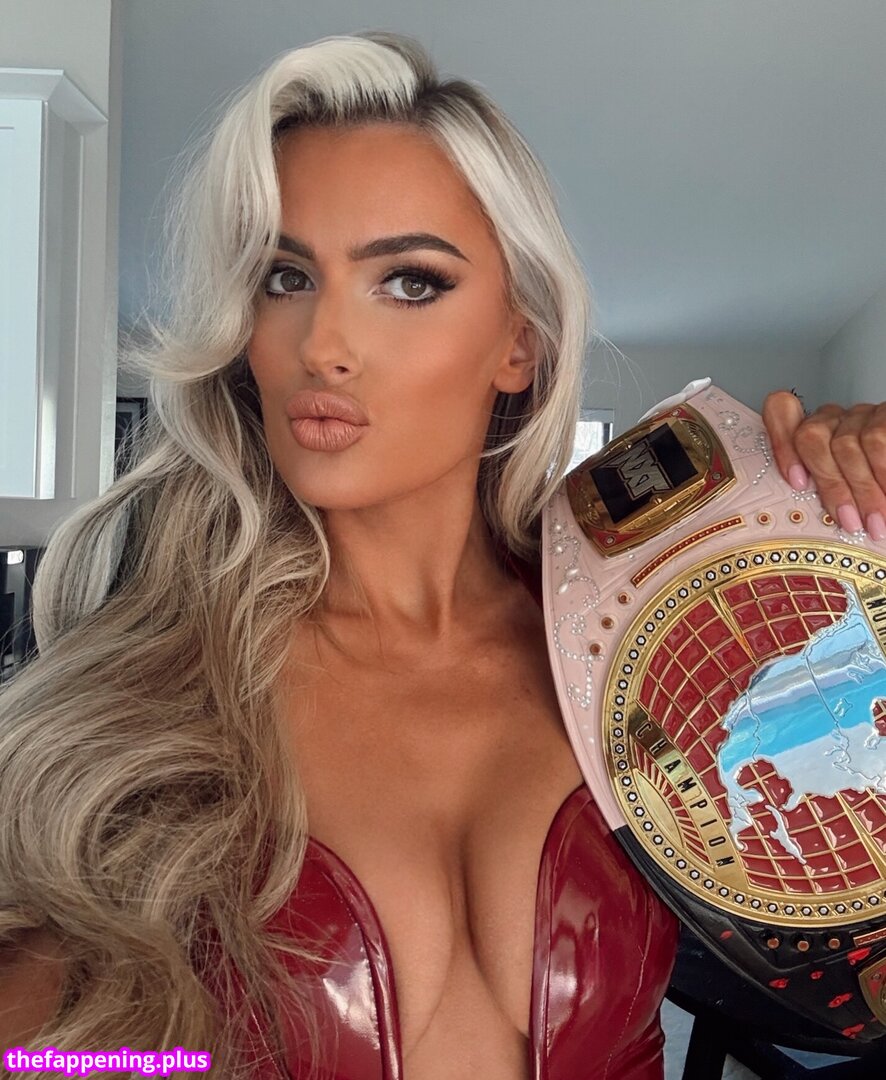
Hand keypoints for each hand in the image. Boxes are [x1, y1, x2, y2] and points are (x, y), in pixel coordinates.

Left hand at [761, 390, 885, 541]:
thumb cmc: (868, 498)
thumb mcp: (840, 496)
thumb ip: (821, 494)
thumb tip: (802, 521)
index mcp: (811, 434)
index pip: (781, 411)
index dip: (782, 444)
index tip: (797, 483)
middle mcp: (833, 418)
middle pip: (812, 436)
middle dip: (831, 484)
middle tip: (849, 521)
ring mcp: (861, 414)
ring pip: (846, 443)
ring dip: (862, 490)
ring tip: (874, 522)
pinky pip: (878, 439)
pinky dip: (881, 475)